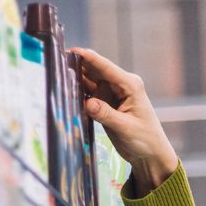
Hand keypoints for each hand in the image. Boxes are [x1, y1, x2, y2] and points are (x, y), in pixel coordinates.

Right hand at [69, 47, 178, 196]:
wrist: (150, 155)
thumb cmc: (145, 139)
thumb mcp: (126, 127)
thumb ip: (106, 114)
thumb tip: (88, 103)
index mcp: (130, 85)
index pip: (106, 67)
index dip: (89, 58)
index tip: (72, 51)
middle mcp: (120, 85)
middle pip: (94, 71)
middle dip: (78, 66)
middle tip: (57, 62)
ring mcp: (111, 94)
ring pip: (89, 82)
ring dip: (75, 80)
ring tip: (56, 76)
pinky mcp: (104, 104)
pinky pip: (88, 95)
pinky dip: (78, 94)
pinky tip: (65, 91)